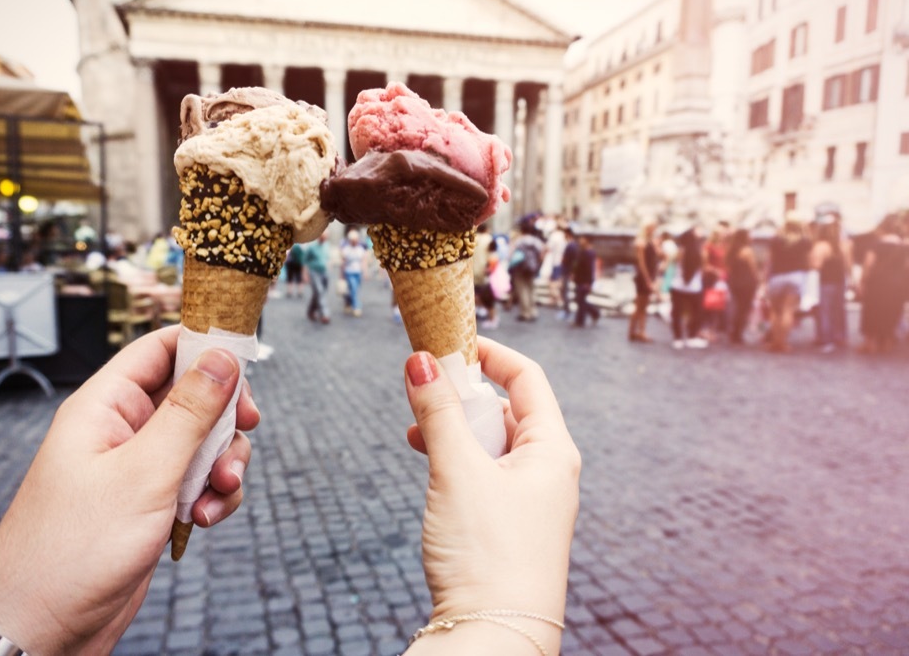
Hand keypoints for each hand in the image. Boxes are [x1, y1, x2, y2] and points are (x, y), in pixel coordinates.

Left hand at [0, 326, 259, 654]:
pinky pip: (198, 483)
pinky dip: (213, 497)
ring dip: (224, 464)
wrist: (41, 627)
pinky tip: (204, 521)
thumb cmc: (71, 551)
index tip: (246, 358)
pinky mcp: (151, 505)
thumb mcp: (143, 472)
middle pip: (193, 395)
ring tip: (219, 492)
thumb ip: (188, 412)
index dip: (204, 346)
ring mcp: (138, 470)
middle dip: (225, 416)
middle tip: (244, 428)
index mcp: (105, 407)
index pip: (160, 349)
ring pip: (203, 443)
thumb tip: (222, 357)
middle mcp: (122, 432)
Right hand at [403, 338, 579, 650]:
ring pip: (489, 444)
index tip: (450, 342)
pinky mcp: (509, 527)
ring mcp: (530, 501)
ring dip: (453, 431)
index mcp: (552, 449)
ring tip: (416, 434)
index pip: (527, 379)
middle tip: (423, 391)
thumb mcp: (456, 471)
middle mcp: (548, 471)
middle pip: (505, 410)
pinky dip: (455, 462)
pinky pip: (483, 475)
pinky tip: (430, 467)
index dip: (489, 354)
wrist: (496, 636)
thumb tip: (420, 360)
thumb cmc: (487, 553)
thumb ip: (437, 412)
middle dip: (461, 396)